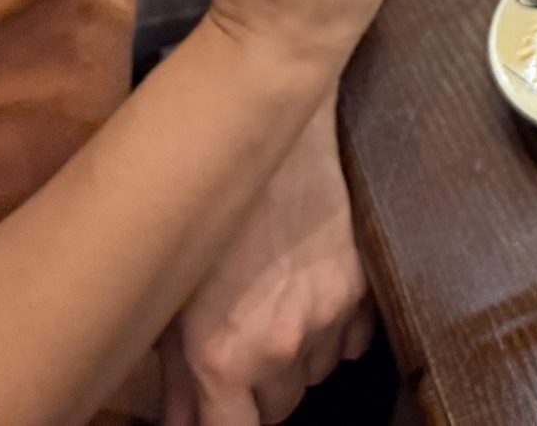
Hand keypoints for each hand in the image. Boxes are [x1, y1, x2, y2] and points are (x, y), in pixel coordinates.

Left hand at [162, 103, 372, 425]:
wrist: (280, 140)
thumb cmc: (214, 210)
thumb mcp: (175, 291)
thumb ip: (176, 373)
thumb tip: (178, 422)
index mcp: (224, 355)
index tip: (223, 413)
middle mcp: (281, 347)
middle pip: (280, 409)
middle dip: (259, 392)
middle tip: (243, 352)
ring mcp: (328, 319)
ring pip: (316, 374)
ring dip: (297, 360)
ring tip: (277, 311)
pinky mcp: (362, 291)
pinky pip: (352, 342)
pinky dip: (335, 333)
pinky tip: (312, 298)